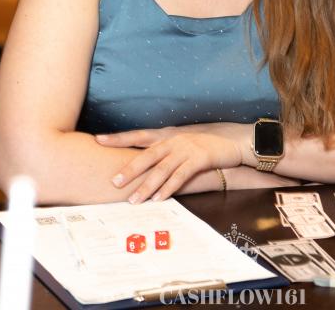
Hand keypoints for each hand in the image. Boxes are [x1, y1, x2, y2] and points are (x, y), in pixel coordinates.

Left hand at [96, 124, 249, 201]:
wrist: (235, 139)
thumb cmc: (208, 143)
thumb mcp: (185, 142)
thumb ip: (167, 150)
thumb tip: (148, 162)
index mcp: (168, 134)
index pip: (139, 135)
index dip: (119, 138)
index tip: (99, 139)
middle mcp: (174, 139)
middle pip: (147, 154)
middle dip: (130, 168)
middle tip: (114, 181)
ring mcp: (187, 148)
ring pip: (162, 168)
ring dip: (147, 185)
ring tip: (134, 200)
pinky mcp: (199, 158)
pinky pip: (180, 175)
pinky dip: (169, 187)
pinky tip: (159, 198)